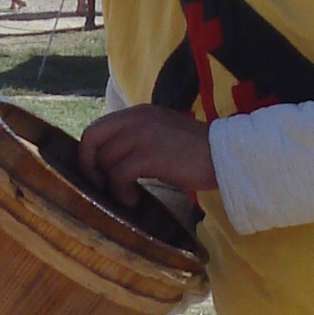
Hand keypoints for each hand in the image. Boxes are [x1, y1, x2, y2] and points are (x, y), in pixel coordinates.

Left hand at [79, 103, 216, 204]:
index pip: (95, 129)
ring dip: (111, 185)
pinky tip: (134, 201)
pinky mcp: (150, 155)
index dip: (88, 154)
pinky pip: (119, 175)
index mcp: (137, 113)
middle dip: (90, 168)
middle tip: (103, 187)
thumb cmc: (195, 152)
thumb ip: (135, 141)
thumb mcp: (160, 136)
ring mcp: (142, 135)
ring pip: (105, 161)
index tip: (97, 174)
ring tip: (127, 197)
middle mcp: (135, 119)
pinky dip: (121, 192)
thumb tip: (107, 162)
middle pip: (92, 141)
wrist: (225, 155)